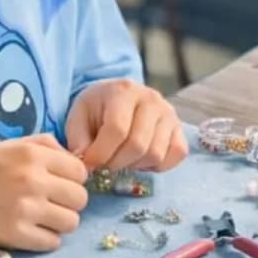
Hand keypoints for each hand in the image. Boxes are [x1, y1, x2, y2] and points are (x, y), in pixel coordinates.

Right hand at [0, 134, 88, 250]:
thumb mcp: (8, 145)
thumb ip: (43, 145)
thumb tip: (77, 158)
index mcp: (32, 154)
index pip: (80, 172)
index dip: (71, 180)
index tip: (57, 186)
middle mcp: (32, 180)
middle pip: (80, 199)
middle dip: (68, 203)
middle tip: (48, 204)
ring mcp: (25, 209)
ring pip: (71, 223)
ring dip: (59, 223)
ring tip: (40, 219)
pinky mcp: (16, 235)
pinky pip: (52, 243)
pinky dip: (44, 240)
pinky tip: (29, 232)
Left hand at [65, 78, 187, 171]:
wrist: (116, 98)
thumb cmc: (95, 110)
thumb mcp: (78, 118)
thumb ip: (78, 141)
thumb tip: (86, 165)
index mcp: (123, 91)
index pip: (117, 129)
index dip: (101, 154)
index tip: (89, 164)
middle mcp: (151, 99)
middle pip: (137, 145)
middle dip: (115, 163)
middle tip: (103, 165)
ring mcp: (169, 113)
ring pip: (155, 154)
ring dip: (134, 166)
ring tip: (120, 159)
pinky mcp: (180, 129)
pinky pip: (176, 155)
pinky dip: (157, 165)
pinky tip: (140, 159)